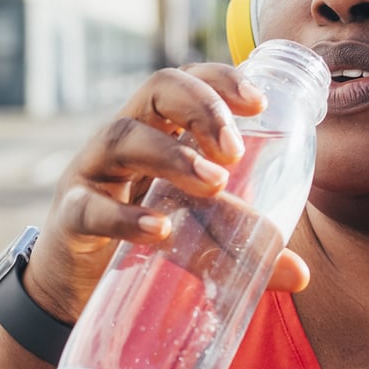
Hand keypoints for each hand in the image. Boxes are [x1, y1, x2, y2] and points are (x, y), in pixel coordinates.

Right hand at [24, 65, 310, 322]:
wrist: (77, 289)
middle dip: (201, 108)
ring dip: (171, 154)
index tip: (260, 102)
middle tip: (235, 151)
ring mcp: (91, 174)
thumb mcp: (198, 233)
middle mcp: (124, 139)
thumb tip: (298, 273)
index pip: (188, 81)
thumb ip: (241, 242)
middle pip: (156, 90)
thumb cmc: (144, 240)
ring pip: (121, 138)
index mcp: (158, 130)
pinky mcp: (70, 219)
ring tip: (212, 183)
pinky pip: (91, 208)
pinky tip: (159, 231)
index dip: (222, 79)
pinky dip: (126, 217)